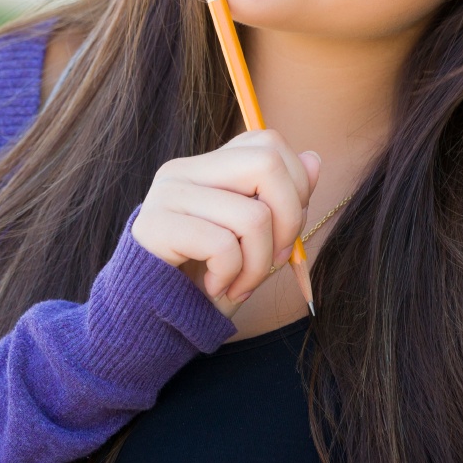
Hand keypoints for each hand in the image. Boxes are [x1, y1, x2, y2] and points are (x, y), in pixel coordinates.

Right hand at [131, 131, 321, 317]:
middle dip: (289, 219)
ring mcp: (166, 195)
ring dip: (259, 265)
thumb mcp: (253, 242)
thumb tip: (315, 158)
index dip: (295, 186)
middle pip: (266, 163)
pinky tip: (215, 288)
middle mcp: (183, 170)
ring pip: (253, 216)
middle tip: (275, 259)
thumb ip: (279, 202)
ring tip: (240, 284)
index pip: (267, 143)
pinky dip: (231, 277)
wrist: (148, 320)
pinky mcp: (154, 227)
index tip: (284, 233)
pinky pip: (223, 246)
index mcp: (207, 167)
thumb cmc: (203, 280)